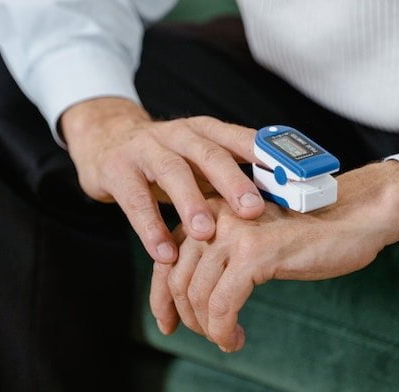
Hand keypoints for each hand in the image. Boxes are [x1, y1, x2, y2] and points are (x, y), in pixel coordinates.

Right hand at [61, 97, 264, 263]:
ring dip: (190, 203)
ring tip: (205, 233)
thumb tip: (282, 200)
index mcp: (205, 131)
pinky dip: (150, 227)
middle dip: (232, 182)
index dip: (266, 157)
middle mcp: (178, 135)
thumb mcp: (199, 158)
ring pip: (172, 173)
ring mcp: (146, 149)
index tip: (292, 177)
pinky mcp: (117, 169)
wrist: (106, 139)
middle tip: (252, 210)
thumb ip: (231, 174)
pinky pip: (135, 200)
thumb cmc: (166, 157)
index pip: (240, 139)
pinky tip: (165, 253)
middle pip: (209, 155)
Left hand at [150, 160, 398, 351]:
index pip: (166, 256)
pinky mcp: (255, 252)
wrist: (351, 219)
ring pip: (197, 294)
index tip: (167, 323)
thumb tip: (187, 293)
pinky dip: (223, 329)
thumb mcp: (251, 240)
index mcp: (210, 210)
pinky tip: (235, 339)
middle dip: (183, 316)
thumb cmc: (305, 235)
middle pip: (175, 277)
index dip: (160, 296)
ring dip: (207, 328)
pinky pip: (222, 304)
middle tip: (204, 336)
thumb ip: (218, 255)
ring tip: (226, 339)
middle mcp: (215, 215)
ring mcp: (234, 231)